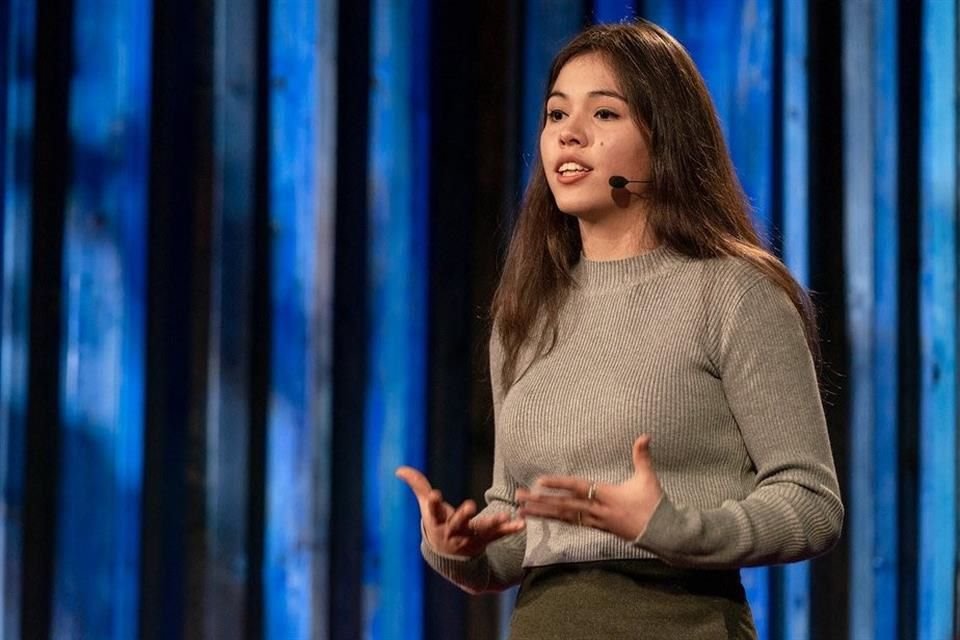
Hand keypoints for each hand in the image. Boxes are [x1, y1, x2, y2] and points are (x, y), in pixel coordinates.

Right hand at [396, 466, 524, 556]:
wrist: (448, 556)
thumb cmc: (437, 523)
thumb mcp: (426, 506)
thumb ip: (417, 485)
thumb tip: (399, 469)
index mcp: (438, 522)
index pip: (433, 512)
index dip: (434, 503)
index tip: (435, 494)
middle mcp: (453, 531)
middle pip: (458, 523)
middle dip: (463, 515)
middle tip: (470, 505)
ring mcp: (470, 537)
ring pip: (481, 530)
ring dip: (492, 523)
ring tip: (503, 515)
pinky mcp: (484, 540)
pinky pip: (498, 536)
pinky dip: (510, 529)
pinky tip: (522, 524)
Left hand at [515, 435, 662, 540]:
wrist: (662, 533)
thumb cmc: (654, 504)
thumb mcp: (648, 478)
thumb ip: (642, 456)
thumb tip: (645, 435)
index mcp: (606, 496)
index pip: (578, 488)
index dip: (559, 484)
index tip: (539, 482)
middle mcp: (597, 510)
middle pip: (563, 506)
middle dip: (540, 503)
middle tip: (519, 499)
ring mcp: (596, 522)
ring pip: (564, 518)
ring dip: (542, 514)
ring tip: (522, 511)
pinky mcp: (597, 529)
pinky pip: (572, 524)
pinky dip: (556, 520)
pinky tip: (543, 518)